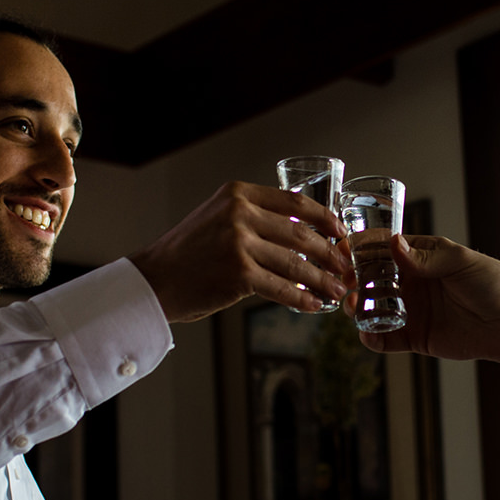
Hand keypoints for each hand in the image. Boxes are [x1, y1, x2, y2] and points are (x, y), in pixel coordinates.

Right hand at [128, 182, 350, 323]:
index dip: (324, 218)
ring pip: (295, 263)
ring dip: (322, 279)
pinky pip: (282, 288)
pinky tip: (314, 305)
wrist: (154, 280)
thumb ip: (253, 217)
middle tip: (345, 267)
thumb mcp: (217, 217)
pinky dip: (302, 299)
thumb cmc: (187, 253)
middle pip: (301, 235)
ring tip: (337, 289)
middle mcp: (239, 214)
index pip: (294, 202)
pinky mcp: (239, 275)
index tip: (341, 232)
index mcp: (237, 194)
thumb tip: (300, 233)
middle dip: (330, 253)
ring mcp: (239, 244)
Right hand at [355, 234, 499, 366]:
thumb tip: (394, 244)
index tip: (346, 253)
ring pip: (374, 309)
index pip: (383, 250)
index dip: (362, 251)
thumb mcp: (460, 262)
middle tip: (346, 285)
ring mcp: (411, 310)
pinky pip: (386, 339)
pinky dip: (372, 338)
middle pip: (372, 280)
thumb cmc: (494, 283)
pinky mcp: (415, 337)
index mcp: (420, 257)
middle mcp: (411, 283)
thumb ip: (426, 257)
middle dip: (355, 282)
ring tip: (354, 308)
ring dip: (359, 309)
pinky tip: (367, 333)